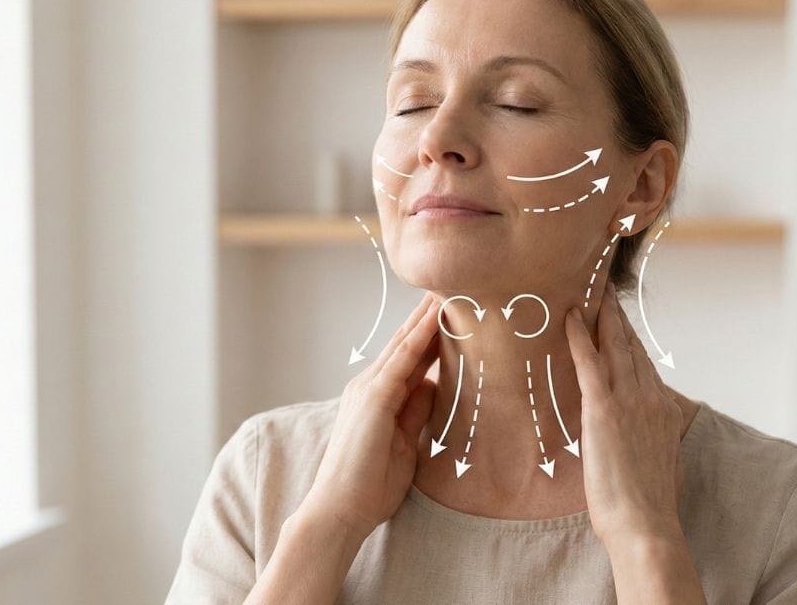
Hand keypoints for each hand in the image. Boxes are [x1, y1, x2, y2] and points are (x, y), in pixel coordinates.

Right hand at [299, 293, 441, 536]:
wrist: (340, 511)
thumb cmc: (369, 485)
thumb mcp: (406, 444)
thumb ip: (417, 413)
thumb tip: (435, 386)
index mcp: (379, 397)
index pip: (411, 357)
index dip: (433, 333)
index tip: (456, 312)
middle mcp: (370, 385)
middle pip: (407, 341)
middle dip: (429, 314)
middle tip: (454, 284)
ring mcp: (369, 388)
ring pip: (405, 342)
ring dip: (427, 314)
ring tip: (450, 286)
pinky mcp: (373, 398)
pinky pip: (402, 359)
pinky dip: (420, 335)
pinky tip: (437, 315)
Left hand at [564, 282, 687, 549]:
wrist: (646, 526)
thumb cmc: (648, 506)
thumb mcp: (660, 463)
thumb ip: (651, 440)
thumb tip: (641, 437)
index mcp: (666, 412)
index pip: (646, 365)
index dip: (633, 340)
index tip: (623, 322)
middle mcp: (652, 398)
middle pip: (633, 347)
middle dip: (618, 318)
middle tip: (605, 292)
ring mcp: (630, 401)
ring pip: (615, 346)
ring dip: (602, 317)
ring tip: (591, 293)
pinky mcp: (603, 410)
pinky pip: (590, 362)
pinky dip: (580, 336)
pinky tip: (570, 318)